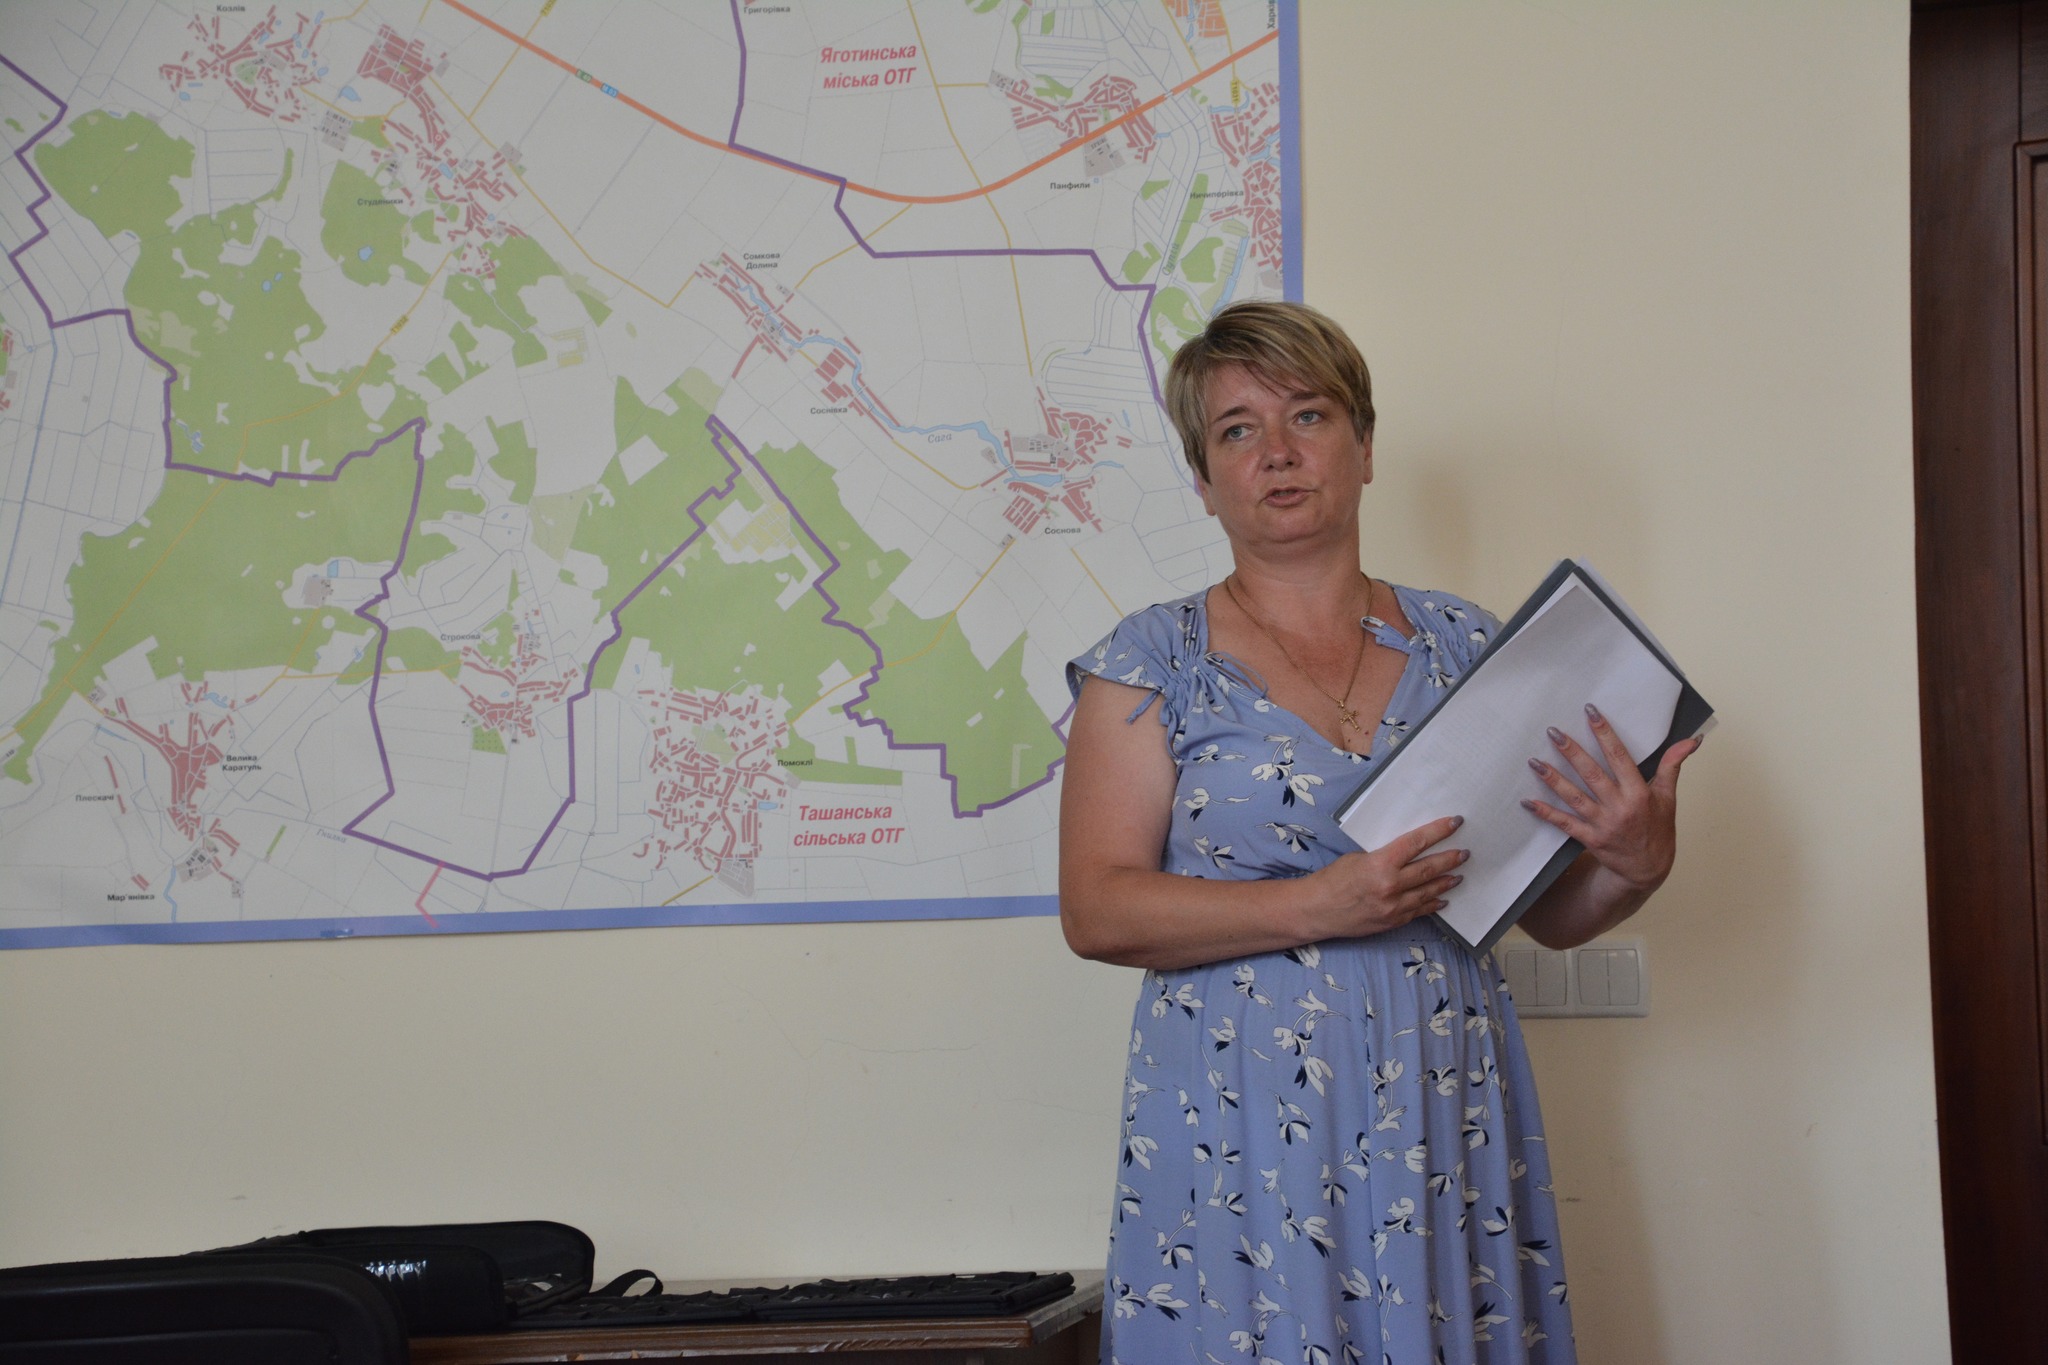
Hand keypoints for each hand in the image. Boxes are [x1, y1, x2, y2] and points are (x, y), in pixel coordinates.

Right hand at [1305, 815, 1468, 938]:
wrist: (1317, 911)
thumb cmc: (1332, 880)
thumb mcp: (1358, 859)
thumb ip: (1385, 858)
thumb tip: (1406, 855)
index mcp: (1381, 864)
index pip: (1417, 843)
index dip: (1438, 831)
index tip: (1454, 823)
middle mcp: (1391, 886)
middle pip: (1429, 869)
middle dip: (1450, 859)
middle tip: (1465, 854)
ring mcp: (1394, 907)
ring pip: (1428, 892)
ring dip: (1445, 882)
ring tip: (1458, 875)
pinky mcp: (1393, 922)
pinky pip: (1419, 911)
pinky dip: (1432, 904)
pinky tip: (1442, 899)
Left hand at [1524, 704, 1700, 892]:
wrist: (1648, 870)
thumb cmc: (1658, 829)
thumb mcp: (1668, 797)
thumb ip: (1673, 766)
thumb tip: (1690, 740)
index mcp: (1639, 793)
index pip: (1619, 757)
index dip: (1605, 734)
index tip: (1591, 712)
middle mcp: (1620, 807)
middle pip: (1592, 774)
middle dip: (1572, 752)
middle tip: (1553, 732)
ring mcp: (1603, 824)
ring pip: (1574, 797)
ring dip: (1553, 779)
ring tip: (1534, 762)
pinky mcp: (1590, 839)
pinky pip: (1565, 824)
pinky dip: (1546, 813)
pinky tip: (1528, 802)